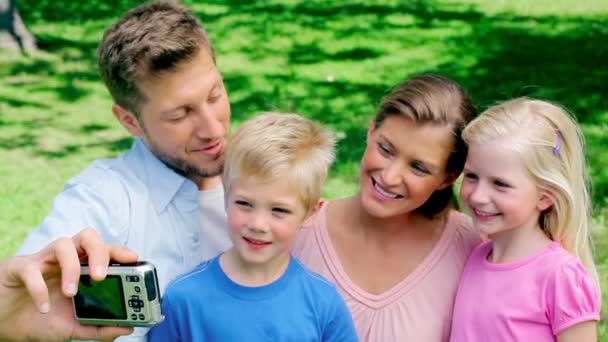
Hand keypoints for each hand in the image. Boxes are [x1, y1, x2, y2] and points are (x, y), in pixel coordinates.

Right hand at [0, 228, 138, 340]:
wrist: (3, 323)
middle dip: (99, 252)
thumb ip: (99, 328)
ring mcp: (42, 261)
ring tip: (71, 293)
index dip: (119, 250)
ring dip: (71, 268)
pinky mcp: (18, 268)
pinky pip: (30, 268)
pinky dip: (38, 288)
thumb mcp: (73, 327)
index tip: (134, 259)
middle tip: (102, 276)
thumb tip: (127, 328)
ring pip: (62, 243)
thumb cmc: (42, 318)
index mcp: (81, 268)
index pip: (104, 250)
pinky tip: (43, 307)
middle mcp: (64, 259)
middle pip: (87, 237)